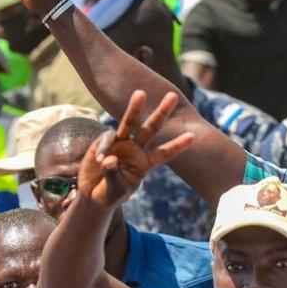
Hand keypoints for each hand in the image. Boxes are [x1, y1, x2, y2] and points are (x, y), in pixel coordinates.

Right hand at [78, 90, 193, 208]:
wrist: (93, 193)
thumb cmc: (109, 194)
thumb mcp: (114, 190)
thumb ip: (113, 175)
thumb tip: (110, 159)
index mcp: (147, 163)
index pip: (165, 153)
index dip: (178, 145)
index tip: (194, 136)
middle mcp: (137, 150)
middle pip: (152, 128)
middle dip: (162, 112)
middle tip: (172, 96)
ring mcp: (121, 144)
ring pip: (130, 123)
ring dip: (134, 108)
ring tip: (141, 93)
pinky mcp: (106, 142)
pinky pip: (108, 139)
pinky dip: (104, 148)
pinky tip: (99, 160)